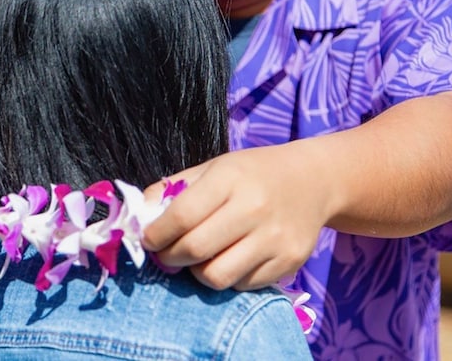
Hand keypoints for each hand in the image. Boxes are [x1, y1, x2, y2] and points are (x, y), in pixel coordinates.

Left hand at [143, 141, 335, 290]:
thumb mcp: (214, 167)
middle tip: (166, 253)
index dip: (157, 233)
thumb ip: (175, 187)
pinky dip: (226, 276)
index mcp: (231, 179)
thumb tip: (140, 215)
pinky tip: (228, 257)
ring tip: (198, 257)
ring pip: (217, 276)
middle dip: (170, 257)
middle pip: (196, 249)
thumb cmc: (254, 172)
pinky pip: (242, 285)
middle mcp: (255, 208)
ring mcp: (275, 238)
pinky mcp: (289, 261)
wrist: (312, 181)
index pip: (182, 216)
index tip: (148, 238)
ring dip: (196, 272)